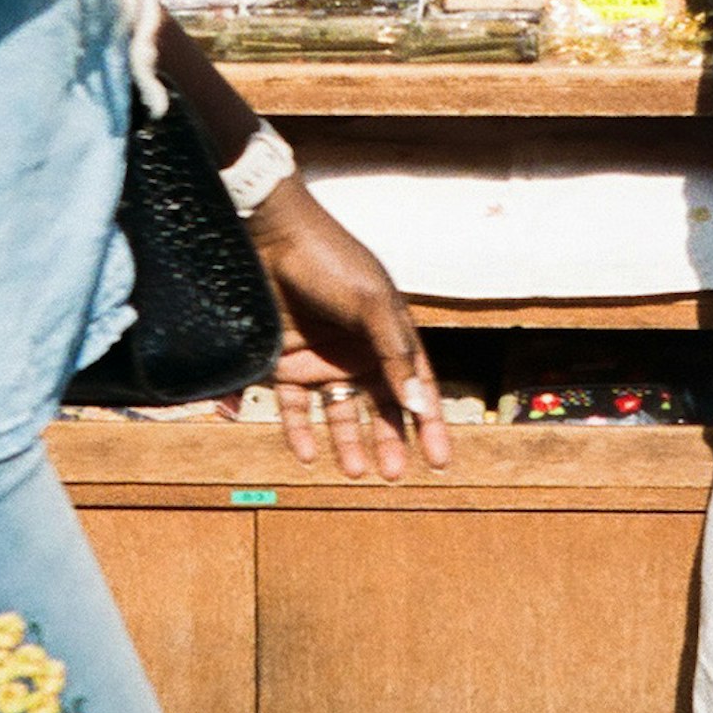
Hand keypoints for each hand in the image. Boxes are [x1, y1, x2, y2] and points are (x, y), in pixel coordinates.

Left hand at [246, 177, 449, 479]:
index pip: (417, 387)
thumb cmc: (330, 262)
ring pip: (339, 413)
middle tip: (392, 475)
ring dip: (348, 443)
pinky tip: (307, 453)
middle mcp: (359, 352)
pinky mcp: (285, 364)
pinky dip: (300, 432)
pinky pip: (295, 408)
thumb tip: (418, 404)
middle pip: (381, 407)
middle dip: (390, 441)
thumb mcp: (371, 305)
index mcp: (390, 335)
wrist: (271, 237)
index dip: (430, 424)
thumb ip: (394, 354)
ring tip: (354, 472)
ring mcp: (322, 360)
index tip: (440, 461)